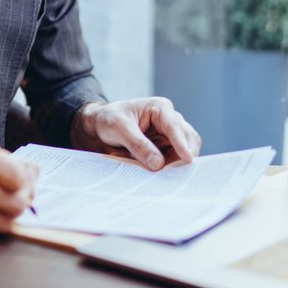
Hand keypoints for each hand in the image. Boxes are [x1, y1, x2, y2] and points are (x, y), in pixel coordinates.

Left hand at [70, 98, 201, 169]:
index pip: (175, 126)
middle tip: (176, 175)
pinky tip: (162, 178)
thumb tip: (158, 164)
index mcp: (160, 108)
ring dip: (177, 165)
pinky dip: (169, 170)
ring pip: (183, 153)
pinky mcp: (164, 150)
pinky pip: (173, 162)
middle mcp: (169, 121)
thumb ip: (138, 145)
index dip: (182, 143)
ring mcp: (169, 136)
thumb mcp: (119, 128)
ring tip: (166, 179)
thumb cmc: (109, 119)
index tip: (188, 159)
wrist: (98, 127)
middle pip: (188, 139)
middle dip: (184, 156)